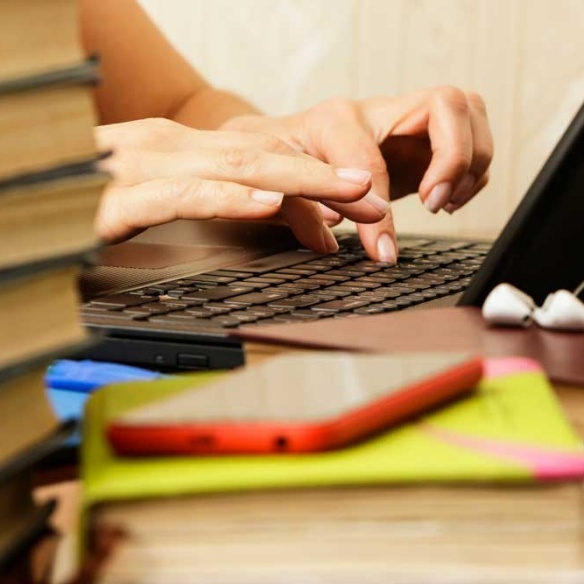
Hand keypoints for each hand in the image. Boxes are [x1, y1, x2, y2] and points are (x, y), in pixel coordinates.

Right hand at [94, 118, 391, 250]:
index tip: (361, 199)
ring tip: (350, 195)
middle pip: (266, 160)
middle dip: (327, 179)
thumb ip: (214, 204)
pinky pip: (186, 195)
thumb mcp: (165, 201)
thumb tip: (271, 215)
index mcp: (184, 153)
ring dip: (301, 183)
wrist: (28, 201)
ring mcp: (148, 170)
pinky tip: (268, 204)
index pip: (265, 160)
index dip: (317, 178)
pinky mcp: (121, 199)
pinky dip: (230, 198)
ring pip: (239, 171)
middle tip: (376, 197)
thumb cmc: (94, 204)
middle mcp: (172, 151)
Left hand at [221, 86, 493, 262]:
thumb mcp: (277, 184)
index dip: (379, 211)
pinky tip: (445, 200)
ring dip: (470, 162)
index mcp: (336, 120)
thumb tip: (327, 240)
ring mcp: (405, 121)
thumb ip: (301, 211)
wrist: (290, 143)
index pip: (370, 160)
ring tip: (442, 203)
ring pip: (468, 112)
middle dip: (452, 158)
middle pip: (447, 104)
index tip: (381, 251)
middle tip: (433, 204)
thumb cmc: (281, 158)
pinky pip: (472, 139)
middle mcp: (378, 112)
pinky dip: (471, 172)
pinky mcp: (422, 139)